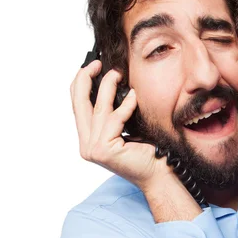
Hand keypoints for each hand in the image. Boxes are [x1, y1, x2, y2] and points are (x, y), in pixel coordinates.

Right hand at [70, 60, 171, 188]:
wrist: (159, 174)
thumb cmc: (147, 152)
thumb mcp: (125, 127)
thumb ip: (112, 112)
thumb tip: (111, 81)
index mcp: (88, 139)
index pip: (78, 106)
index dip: (81, 83)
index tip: (91, 66)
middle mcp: (86, 145)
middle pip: (79, 104)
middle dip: (85, 79)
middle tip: (96, 63)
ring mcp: (93, 149)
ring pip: (98, 109)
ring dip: (108, 88)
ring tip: (117, 75)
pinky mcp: (104, 150)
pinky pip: (114, 119)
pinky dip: (125, 106)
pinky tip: (134, 97)